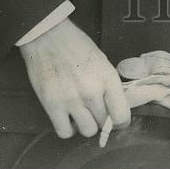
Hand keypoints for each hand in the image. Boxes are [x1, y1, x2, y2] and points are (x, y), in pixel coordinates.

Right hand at [19, 17, 130, 138]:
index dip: (120, 121)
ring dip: (86, 125)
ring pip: (87, 131)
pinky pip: (65, 133)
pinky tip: (68, 118)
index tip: (116, 120)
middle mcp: (91, 91)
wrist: (48, 36)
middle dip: (102, 120)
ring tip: (82, 114)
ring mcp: (71, 100)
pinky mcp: (52, 105)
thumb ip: (109, 84)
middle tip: (96, 111)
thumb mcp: (101, 60)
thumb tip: (115, 106)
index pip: (121, 115)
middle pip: (104, 124)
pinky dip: (68, 129)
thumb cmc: (76, 45)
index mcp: (107, 77)